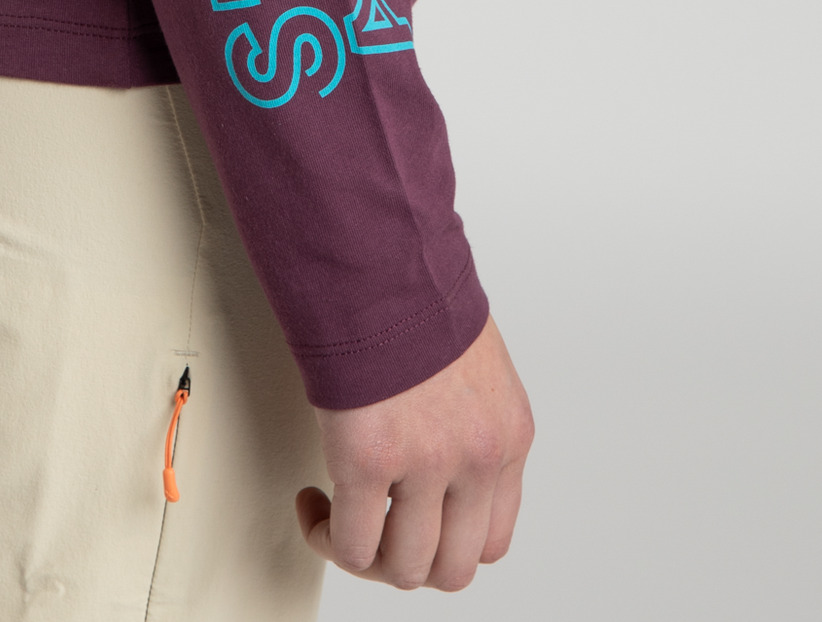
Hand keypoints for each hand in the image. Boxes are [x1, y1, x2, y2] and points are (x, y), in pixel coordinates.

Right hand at [295, 314, 533, 591]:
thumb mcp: (472, 365)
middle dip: (405, 560)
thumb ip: (466, 420)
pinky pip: (350, 543)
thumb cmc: (414, 292)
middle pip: (452, 569)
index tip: (408, 519)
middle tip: (372, 529)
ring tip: (335, 516)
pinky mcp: (369, 458)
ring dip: (364, 556)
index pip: (492, 539)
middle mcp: (478, 458)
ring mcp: (426, 463)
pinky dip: (326, 536)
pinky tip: (313, 502)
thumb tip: (435, 452)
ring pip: (402, 569)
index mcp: (508, 435)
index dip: (443, 542)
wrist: (380, 252)